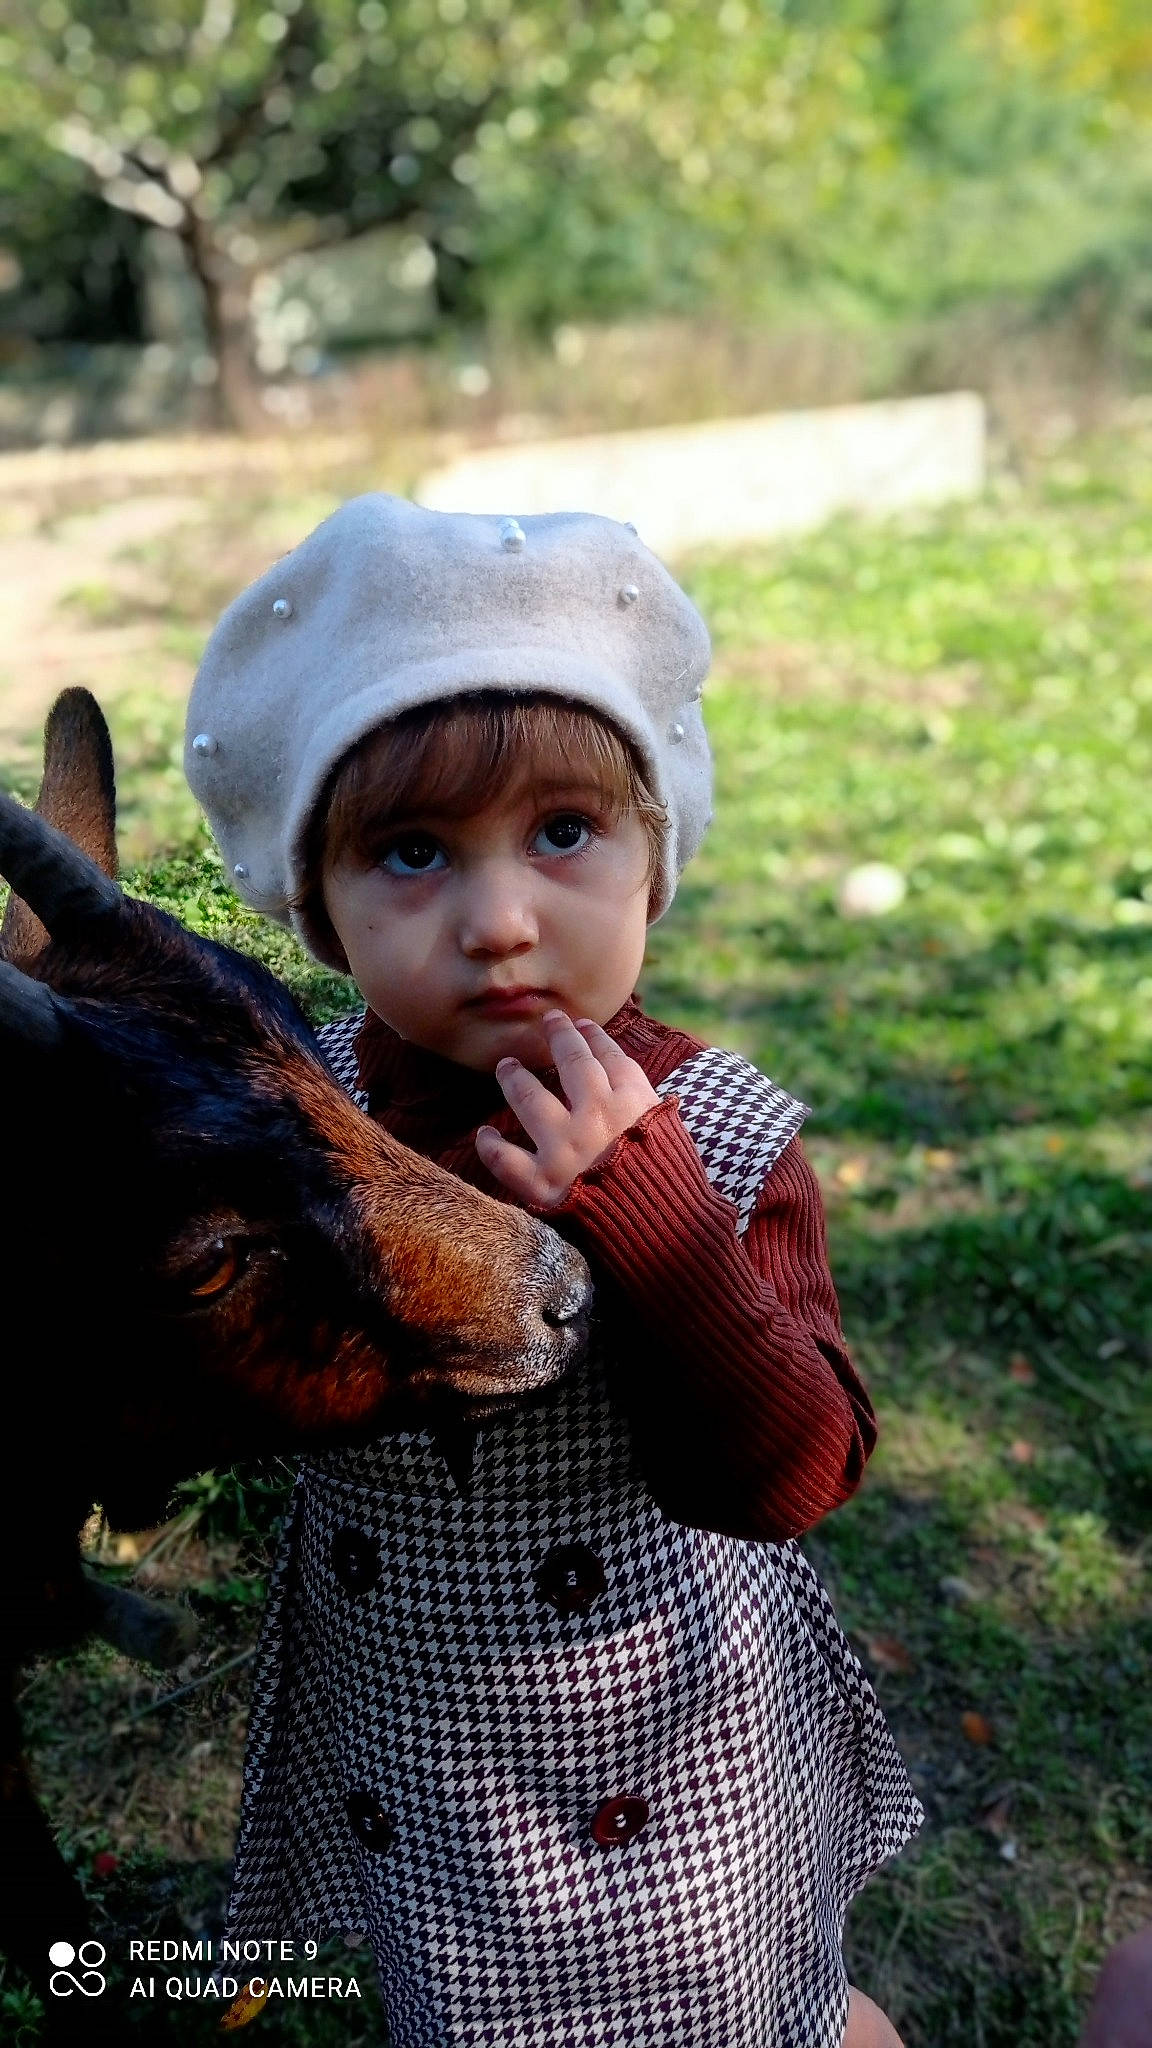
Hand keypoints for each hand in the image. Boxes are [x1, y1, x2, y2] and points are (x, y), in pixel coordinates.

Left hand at [475, 1009, 660, 1208]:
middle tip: (548, 1022)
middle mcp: (596, 1115)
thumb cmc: (673, 1185)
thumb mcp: (674, 1135)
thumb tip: (631, 1087)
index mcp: (634, 1101)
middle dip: (559, 1036)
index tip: (580, 1024)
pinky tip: (483, 1135)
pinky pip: (506, 1160)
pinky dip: (491, 1147)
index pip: (608, 1056)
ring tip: (505, 1067)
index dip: (592, 1036)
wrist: (667, 1234)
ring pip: (529, 1098)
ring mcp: (565, 1148)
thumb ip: (650, 1108)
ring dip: (514, 1078)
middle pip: (571, 1062)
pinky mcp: (544, 1183)